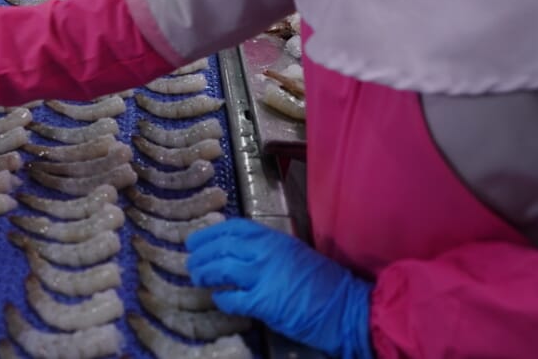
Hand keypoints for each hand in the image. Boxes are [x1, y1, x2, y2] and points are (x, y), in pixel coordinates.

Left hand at [187, 219, 372, 358]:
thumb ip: (268, 250)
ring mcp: (263, 276)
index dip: (210, 233)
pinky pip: (232, 299)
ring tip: (197, 278)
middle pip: (221, 247)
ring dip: (204, 273)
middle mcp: (264, 252)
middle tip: (191, 261)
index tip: (195, 240)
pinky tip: (220, 299)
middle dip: (201, 254)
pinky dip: (222, 299)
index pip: (233, 228)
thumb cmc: (324, 283)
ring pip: (221, 269)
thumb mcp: (294, 254)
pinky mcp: (263, 302)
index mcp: (273, 238)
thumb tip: (239, 251)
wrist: (347, 309)